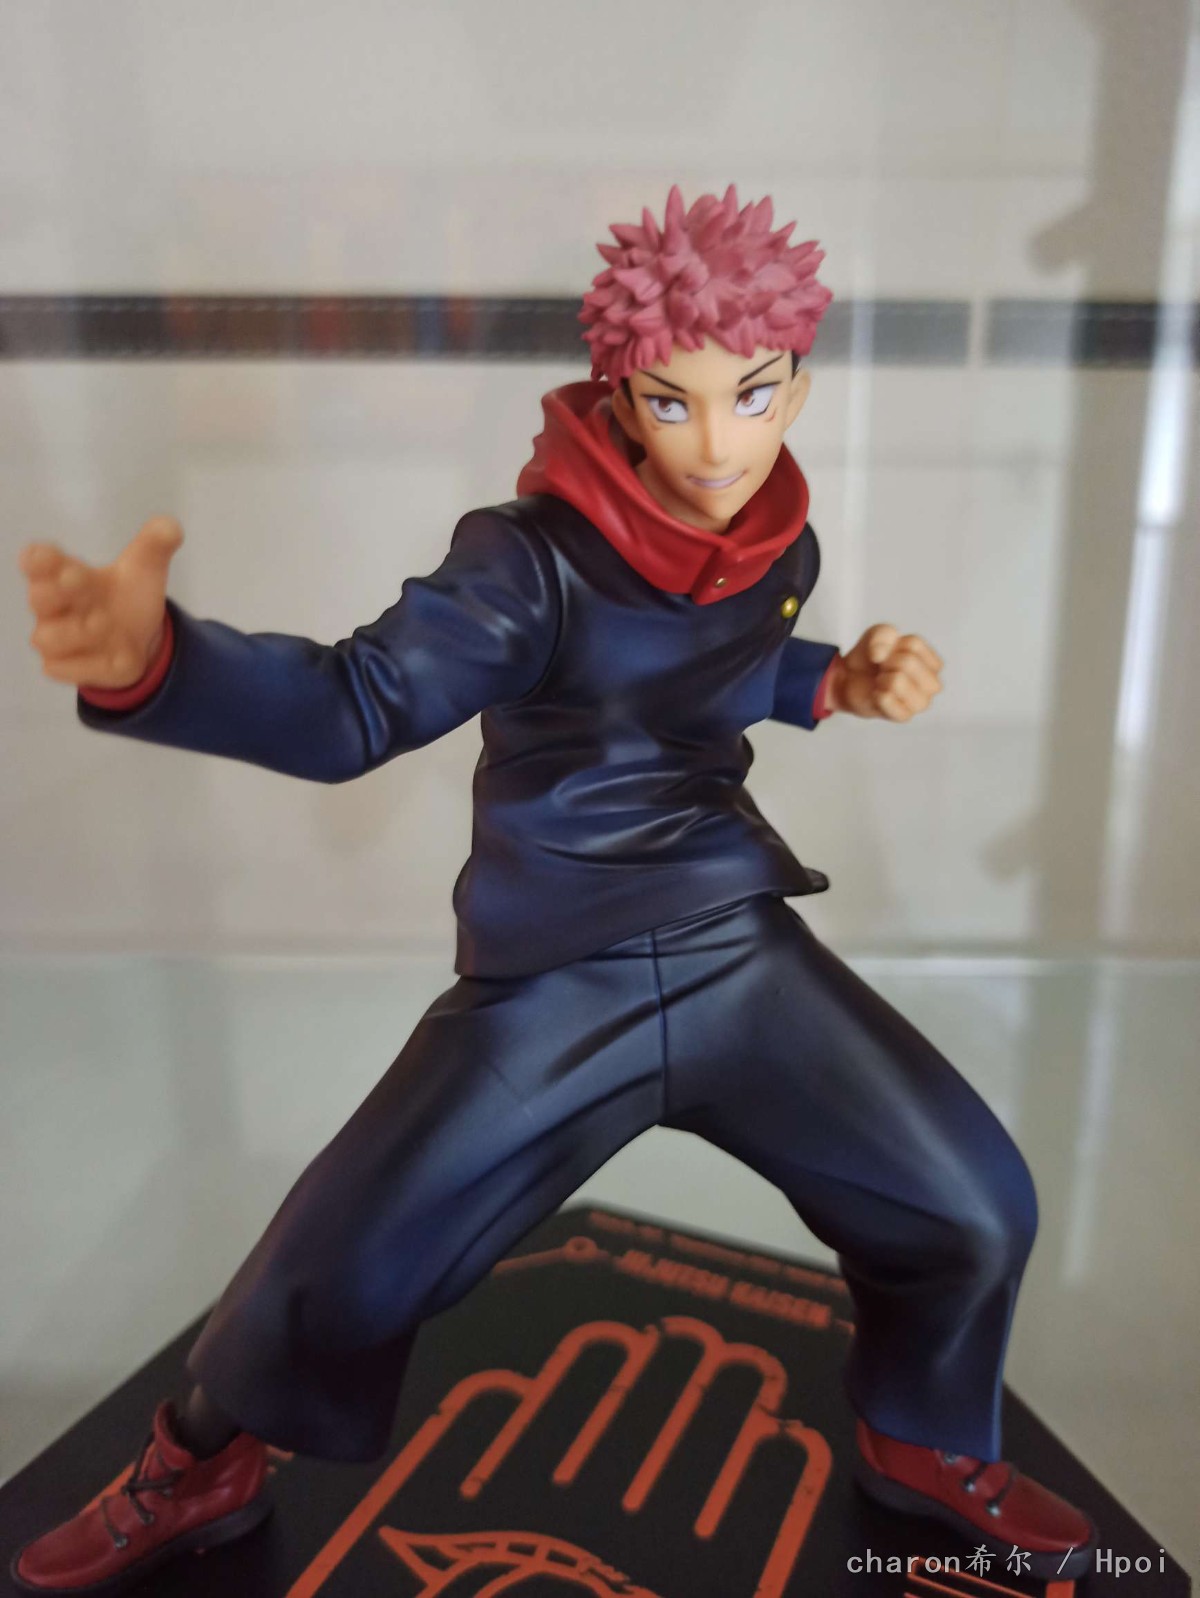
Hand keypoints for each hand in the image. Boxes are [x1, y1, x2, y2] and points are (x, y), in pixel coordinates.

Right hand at [20, 515, 182, 688]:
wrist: (138, 639)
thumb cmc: (128, 595)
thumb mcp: (146, 567)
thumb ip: (155, 544)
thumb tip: (171, 527)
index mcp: (64, 573)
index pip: (38, 561)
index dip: (39, 559)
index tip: (46, 555)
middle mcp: (53, 605)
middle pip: (39, 597)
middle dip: (56, 589)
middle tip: (78, 578)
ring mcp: (56, 637)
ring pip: (46, 638)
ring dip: (75, 632)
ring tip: (105, 622)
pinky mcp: (63, 666)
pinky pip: (64, 669)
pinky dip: (92, 666)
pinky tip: (119, 658)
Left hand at [825, 624, 942, 721]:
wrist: (852, 679)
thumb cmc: (873, 658)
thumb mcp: (877, 634)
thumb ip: (883, 634)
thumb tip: (880, 655)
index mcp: (933, 663)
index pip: (914, 644)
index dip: (894, 645)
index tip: (890, 653)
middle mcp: (932, 684)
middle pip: (909, 662)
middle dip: (888, 662)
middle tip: (884, 669)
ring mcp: (921, 703)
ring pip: (898, 681)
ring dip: (883, 679)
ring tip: (883, 682)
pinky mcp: (904, 716)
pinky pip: (886, 699)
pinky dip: (876, 694)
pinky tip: (878, 695)